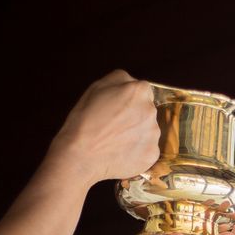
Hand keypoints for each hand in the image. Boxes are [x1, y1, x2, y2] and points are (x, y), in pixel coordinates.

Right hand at [50, 70, 160, 184]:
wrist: (81, 155)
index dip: (129, 101)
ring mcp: (153, 135)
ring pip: (148, 132)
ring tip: (117, 141)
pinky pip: (148, 150)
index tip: (118, 109)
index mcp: (139, 91)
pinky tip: (122, 153)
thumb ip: (120, 79)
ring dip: (137, 135)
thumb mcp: (97, 87)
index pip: (142, 92)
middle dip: (135, 117)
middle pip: (147, 112)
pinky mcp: (152, 154)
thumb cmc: (85, 121)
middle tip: (115, 126)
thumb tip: (131, 82)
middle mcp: (151, 111)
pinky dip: (138, 152)